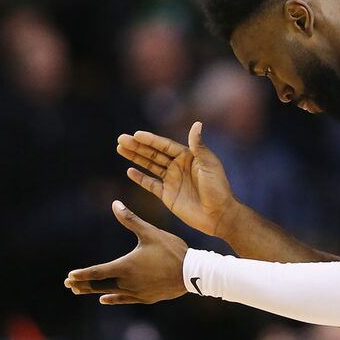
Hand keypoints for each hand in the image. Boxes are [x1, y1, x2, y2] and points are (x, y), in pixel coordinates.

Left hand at [64, 201, 187, 304]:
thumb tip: (115, 203)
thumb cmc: (171, 250)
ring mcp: (136, 292)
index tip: (69, 275)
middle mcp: (127, 282)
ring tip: (80, 290)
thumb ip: (130, 219)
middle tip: (68, 284)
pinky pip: (123, 300)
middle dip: (82, 284)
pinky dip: (112, 299)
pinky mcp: (145, 298)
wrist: (192, 272)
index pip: (96, 272)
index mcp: (125, 266)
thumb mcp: (150, 232)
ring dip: (93, 291)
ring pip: (109, 293)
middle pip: (99, 285)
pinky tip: (104, 299)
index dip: (81, 274)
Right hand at [116, 121, 241, 236]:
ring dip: (135, 158)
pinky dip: (140, 178)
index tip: (136, 134)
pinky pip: (151, 184)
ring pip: (150, 166)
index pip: (165, 145)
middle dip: (137, 146)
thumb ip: (199, 146)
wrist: (219, 215)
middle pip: (154, 153)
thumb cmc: (218, 188)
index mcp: (188, 157)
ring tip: (120, 148)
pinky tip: (130, 171)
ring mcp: (172, 181)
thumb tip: (196, 123)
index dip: (150, 140)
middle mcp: (178, 166)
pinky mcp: (168, 196)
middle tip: (121, 139)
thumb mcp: (210, 165)